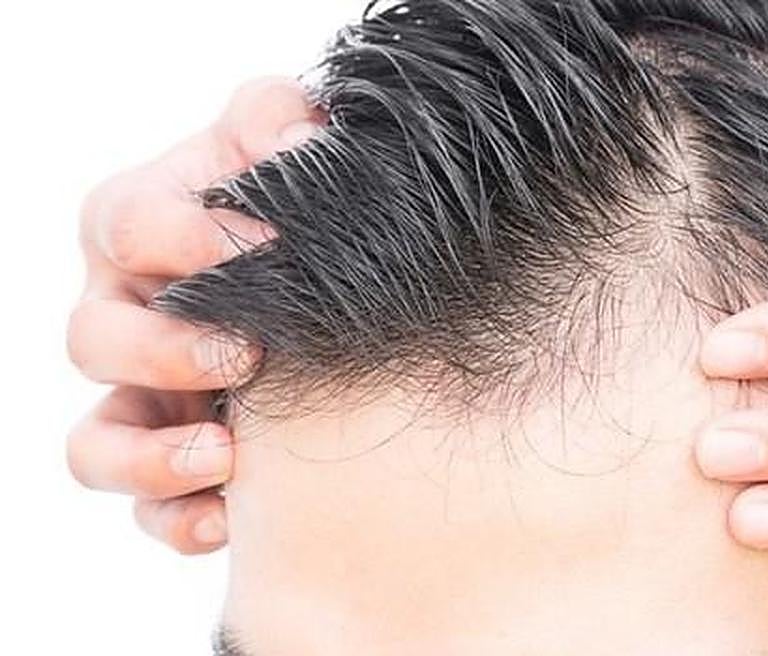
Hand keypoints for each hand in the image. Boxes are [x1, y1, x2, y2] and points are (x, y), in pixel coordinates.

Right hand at [67, 78, 317, 553]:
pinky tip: (233, 515)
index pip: (126, 224)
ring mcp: (144, 396)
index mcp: (140, 228)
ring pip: (95, 444)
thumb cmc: (294, 200)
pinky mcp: (176, 459)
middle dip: (167, 351)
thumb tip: (298, 135)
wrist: (334, 273)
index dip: (188, 237)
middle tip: (248, 353)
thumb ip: (279, 119)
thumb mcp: (291, 143)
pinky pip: (148, 510)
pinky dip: (180, 519)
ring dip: (152, 457)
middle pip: (92, 342)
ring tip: (226, 454)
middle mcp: (126, 314)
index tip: (270, 245)